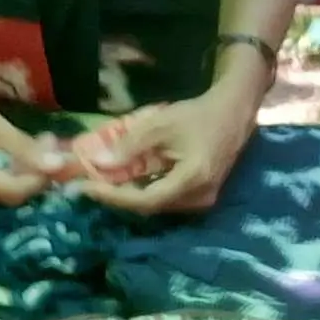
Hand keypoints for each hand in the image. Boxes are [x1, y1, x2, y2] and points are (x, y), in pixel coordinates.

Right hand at [0, 86, 64, 206]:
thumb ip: (23, 147)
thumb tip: (57, 165)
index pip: (9, 190)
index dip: (37, 179)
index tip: (57, 158)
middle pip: (5, 195)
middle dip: (32, 173)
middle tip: (48, 145)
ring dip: (21, 174)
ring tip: (35, 147)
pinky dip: (5, 175)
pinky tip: (16, 157)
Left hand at [66, 81, 257, 214]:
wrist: (233, 112)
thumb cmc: (199, 114)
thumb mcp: (160, 124)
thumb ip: (131, 145)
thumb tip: (100, 163)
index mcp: (192, 180)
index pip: (145, 200)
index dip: (113, 197)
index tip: (85, 188)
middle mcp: (200, 198)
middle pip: (150, 207)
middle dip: (118, 196)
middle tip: (89, 184)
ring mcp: (204, 199)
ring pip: (158, 205)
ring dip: (130, 195)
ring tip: (103, 182)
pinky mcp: (203, 195)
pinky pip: (168, 198)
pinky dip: (146, 190)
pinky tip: (128, 179)